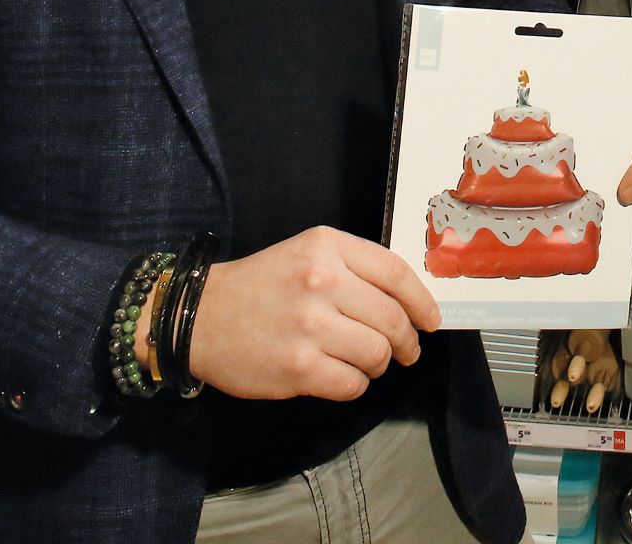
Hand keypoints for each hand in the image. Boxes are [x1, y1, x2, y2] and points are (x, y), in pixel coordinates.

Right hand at [142, 227, 439, 402]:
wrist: (200, 317)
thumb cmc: (257, 286)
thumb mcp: (306, 253)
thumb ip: (353, 268)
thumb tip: (406, 302)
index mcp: (327, 247)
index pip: (396, 273)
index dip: (422, 301)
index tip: (431, 320)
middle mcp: (322, 281)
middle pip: (393, 318)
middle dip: (407, 341)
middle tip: (406, 351)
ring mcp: (311, 326)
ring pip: (378, 354)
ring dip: (379, 364)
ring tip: (367, 362)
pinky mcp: (299, 368)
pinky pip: (352, 384)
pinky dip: (354, 384)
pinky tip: (341, 376)